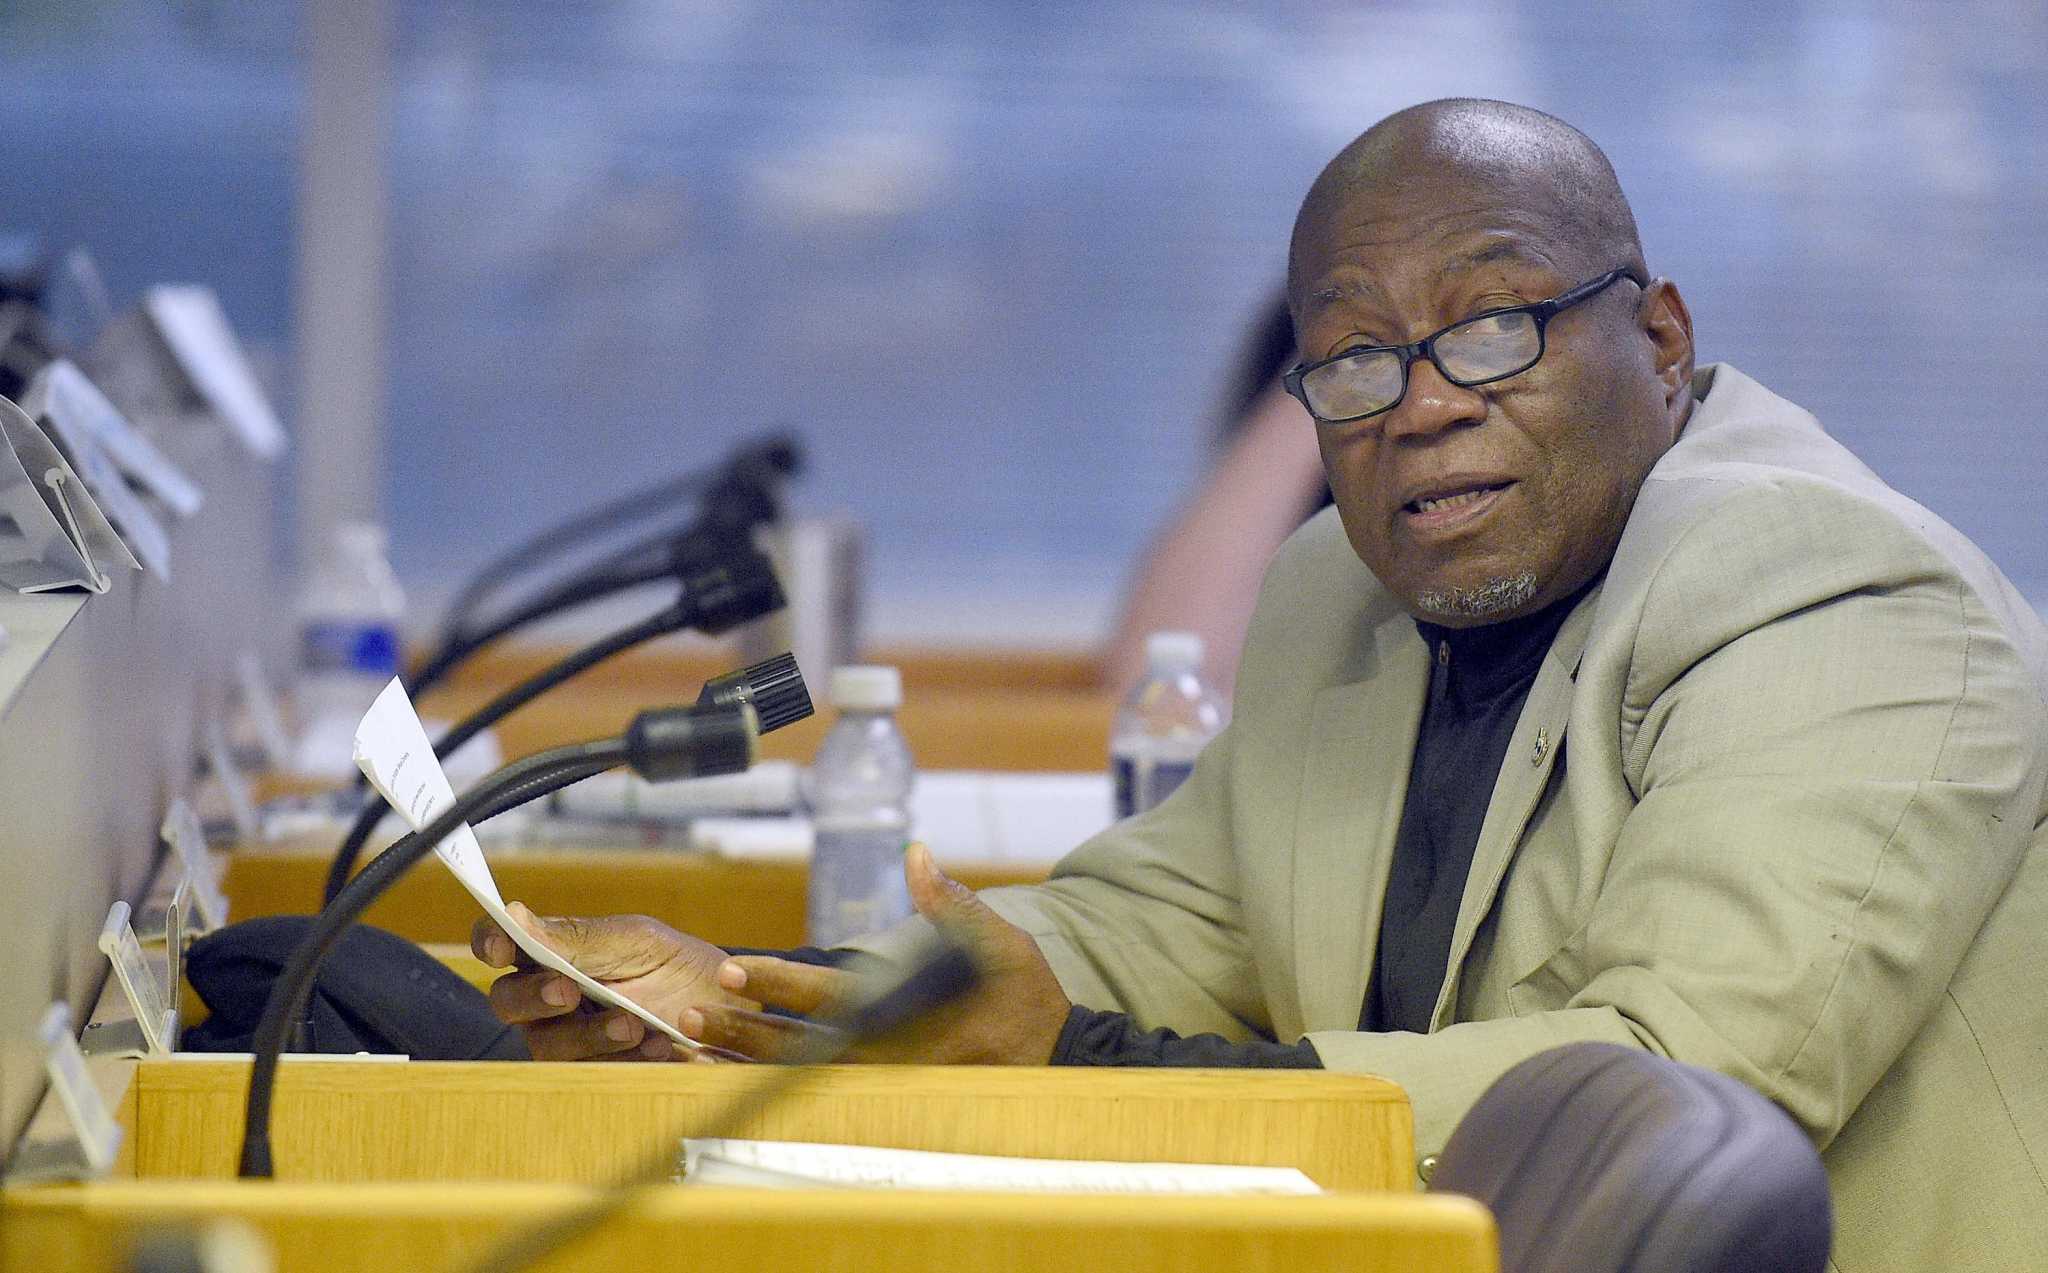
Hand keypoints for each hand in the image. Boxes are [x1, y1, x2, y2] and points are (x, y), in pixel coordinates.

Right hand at [471, 903, 756, 1060]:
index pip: (503, 943)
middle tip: (570, 991)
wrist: (730, 1014)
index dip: (490, 942)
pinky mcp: (594, 1075)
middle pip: (509, 1000)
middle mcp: (550, 999)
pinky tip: (656, 1046)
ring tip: (635, 1024)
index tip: (501, 948)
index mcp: (555, 953)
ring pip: (546, 1044)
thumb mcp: (639, 943)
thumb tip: (515, 916)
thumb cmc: (680, 967)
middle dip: (534, 996)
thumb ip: (579, 938)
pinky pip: (587, 1074)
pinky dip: (621, 1059)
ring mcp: (568, 1040)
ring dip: (588, 1033)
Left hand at [682, 843, 1071, 1064]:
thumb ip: (952, 902)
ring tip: (694, 1042)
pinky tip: (730, 1066)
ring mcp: (881, 1080)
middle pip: (801, 1048)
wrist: (1053, 1058)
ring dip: (748, 1057)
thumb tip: (916, 855)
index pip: (831, 999)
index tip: (734, 971)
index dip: (779, 986)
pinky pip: (813, 1087)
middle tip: (692, 1014)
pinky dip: (770, 1077)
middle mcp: (887, 1055)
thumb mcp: (1000, 942)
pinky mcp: (880, 1091)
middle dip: (745, 1031)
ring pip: (801, 1074)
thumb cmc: (1023, 996)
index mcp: (908, 1016)